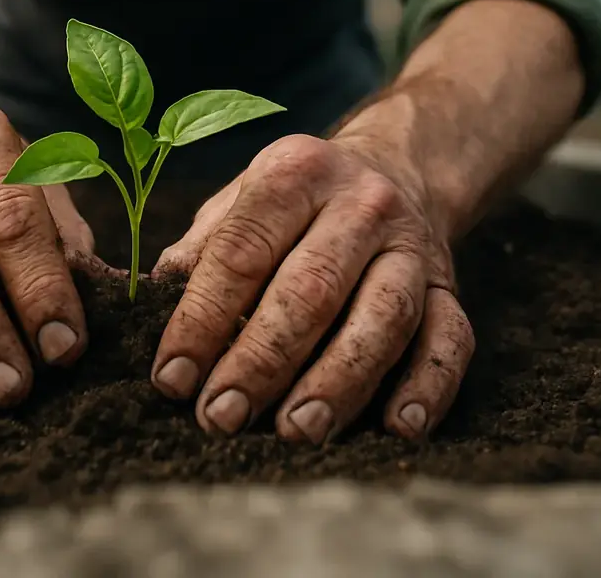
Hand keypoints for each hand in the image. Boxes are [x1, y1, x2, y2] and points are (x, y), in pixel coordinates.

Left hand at [149, 133, 474, 442]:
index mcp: (295, 173)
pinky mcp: (450, 286)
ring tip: (296, 431)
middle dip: (261, 361)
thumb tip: (150, 302)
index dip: (201, 320)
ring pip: (381, 318)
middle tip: (221, 416)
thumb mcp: (240, 200)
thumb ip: (201, 248)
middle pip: (310, 290)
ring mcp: (412, 247)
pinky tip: (398, 427)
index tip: (172, 379)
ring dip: (338, 382)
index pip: (241, 253)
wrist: (396, 168)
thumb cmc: (294, 203)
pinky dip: (428, 386)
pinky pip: (450, 339)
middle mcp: (360, 204)